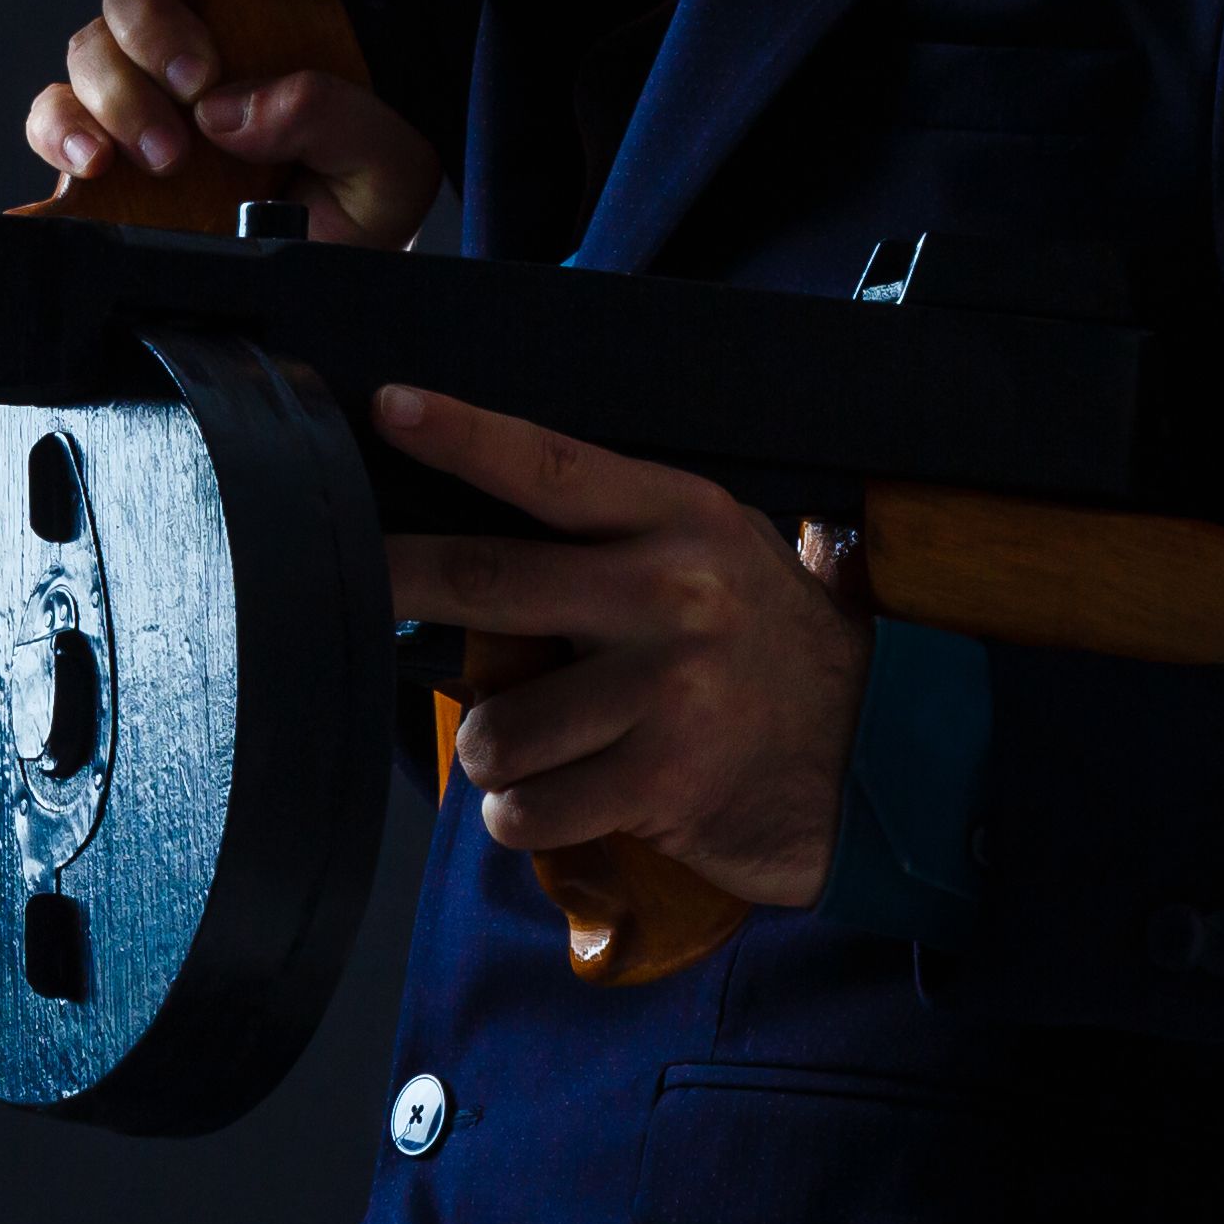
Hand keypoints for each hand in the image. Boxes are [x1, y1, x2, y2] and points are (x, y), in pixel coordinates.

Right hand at [22, 0, 442, 249]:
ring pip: (89, 41)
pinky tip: (93, 160)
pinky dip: (61, 128)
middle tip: (196, 84)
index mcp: (282, 11)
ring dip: (116, 89)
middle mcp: (206, 36)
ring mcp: (148, 91)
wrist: (326, 290)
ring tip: (163, 153)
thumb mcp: (392, 165)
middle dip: (152, 19)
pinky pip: (53, 112)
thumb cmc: (362, 212)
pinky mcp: (106, 149)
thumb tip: (241, 108)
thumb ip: (338, 119)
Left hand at [382, 382, 876, 908]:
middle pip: (489, 580)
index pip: (549, 467)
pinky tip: (561, 801)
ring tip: (538, 747)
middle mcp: (671, 592)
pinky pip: (530, 806)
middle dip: (402, 579)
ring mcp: (667, 689)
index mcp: (679, 518)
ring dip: (492, 751)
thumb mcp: (713, 553)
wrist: (874, 755)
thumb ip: (613, 538)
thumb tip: (473, 534)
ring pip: (495, 725)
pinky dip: (523, 816)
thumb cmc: (765, 647)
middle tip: (349, 574)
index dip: (463, 436)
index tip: (389, 408)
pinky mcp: (662, 781)